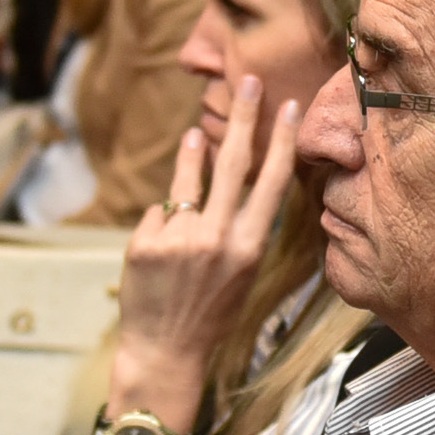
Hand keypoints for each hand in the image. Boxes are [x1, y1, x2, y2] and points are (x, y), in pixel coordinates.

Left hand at [110, 79, 304, 433]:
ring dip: (194, 153)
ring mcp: (180, 239)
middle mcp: (218, 238)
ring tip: (196, 134)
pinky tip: (163, 245)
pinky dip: (162, 222)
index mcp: (250, 248)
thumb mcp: (240, 273)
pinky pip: (158, 214)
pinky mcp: (146, 243)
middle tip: (249, 81)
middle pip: (234, 164)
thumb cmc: (209, 314)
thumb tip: (220, 171)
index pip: (272, 183)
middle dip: (244, 118)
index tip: (289, 107)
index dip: (282, 142)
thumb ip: (237, 227)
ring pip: (189, 182)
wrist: (165, 352)